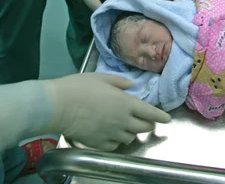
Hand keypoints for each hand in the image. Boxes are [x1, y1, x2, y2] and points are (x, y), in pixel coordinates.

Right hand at [46, 73, 170, 150]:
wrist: (58, 105)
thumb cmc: (79, 87)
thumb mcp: (102, 77)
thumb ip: (120, 82)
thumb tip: (131, 85)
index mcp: (126, 103)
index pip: (151, 113)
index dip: (161, 116)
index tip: (167, 119)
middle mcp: (123, 120)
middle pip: (144, 128)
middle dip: (148, 124)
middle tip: (145, 120)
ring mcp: (111, 133)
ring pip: (130, 138)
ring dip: (131, 133)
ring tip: (125, 127)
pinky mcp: (99, 143)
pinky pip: (114, 146)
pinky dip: (116, 142)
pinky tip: (111, 135)